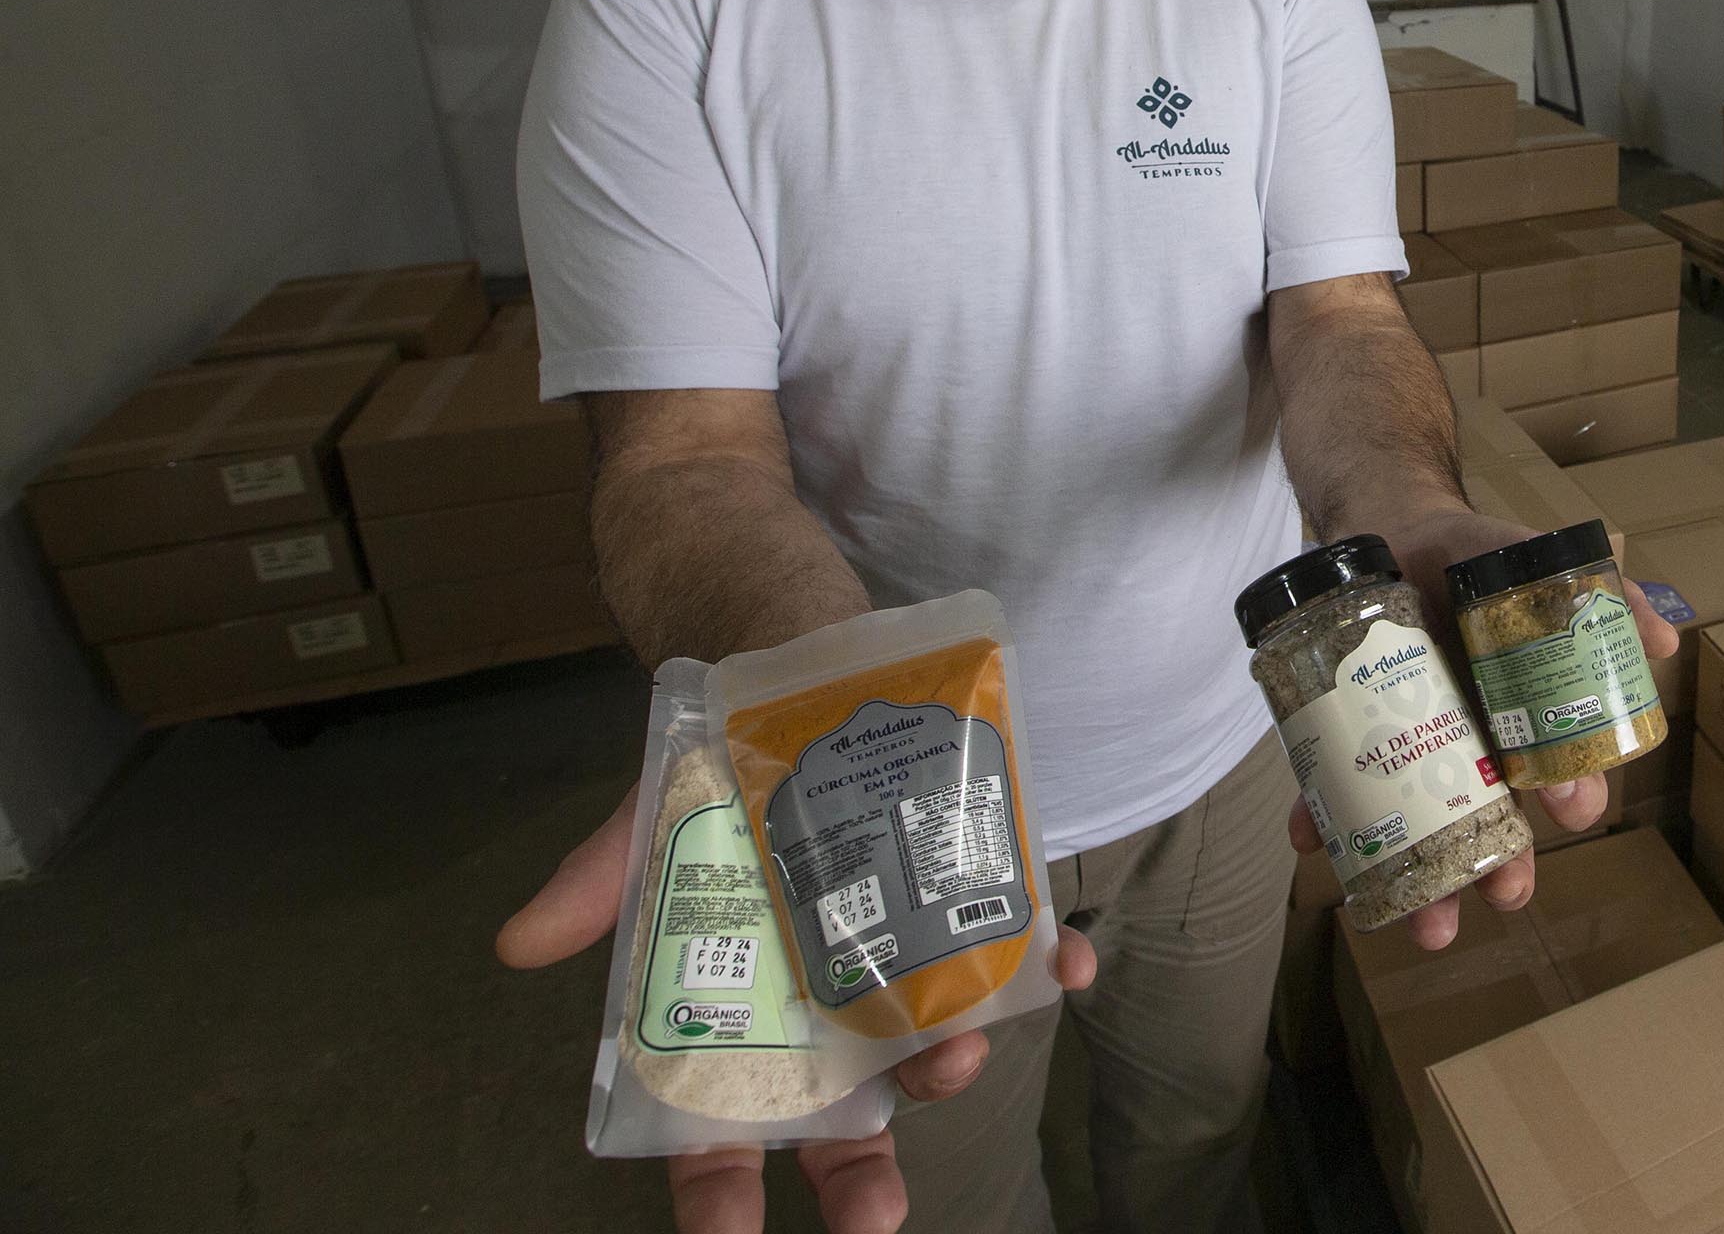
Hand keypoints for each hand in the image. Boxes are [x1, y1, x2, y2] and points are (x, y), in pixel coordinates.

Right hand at [498, 791, 1096, 1233]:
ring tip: (959, 1051)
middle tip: (875, 1212)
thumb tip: (520, 943)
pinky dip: (1045, 962)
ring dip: (950, 1062)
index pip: (723, 1144)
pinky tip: (1066, 962)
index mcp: (741, 1028)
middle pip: (849, 1127)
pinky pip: (1016, 951)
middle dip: (864, 1180)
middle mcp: (824, 1018)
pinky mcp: (960, 904)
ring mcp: (899, 967)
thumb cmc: (704, 787)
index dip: (720, 1199)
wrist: (781, 680)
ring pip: (931, 1047)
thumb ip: (595, 892)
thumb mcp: (643, 834)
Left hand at [1289, 501, 1679, 952]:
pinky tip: (1312, 842)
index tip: (1571, 807)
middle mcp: (1475, 752)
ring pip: (1422, 833)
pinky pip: (1334, 793)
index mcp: (1529, 721)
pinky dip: (1323, 821)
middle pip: (1498, 827)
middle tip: (1504, 893)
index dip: (1572, 797)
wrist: (1396, 529)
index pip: (1563, 775)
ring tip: (1423, 922)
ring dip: (1423, 883)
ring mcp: (1413, 752)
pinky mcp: (1354, 741)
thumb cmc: (1476, 561)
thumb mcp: (1541, 569)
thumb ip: (1606, 597)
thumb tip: (1666, 643)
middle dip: (1503, 869)